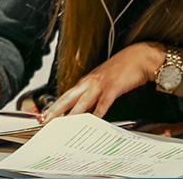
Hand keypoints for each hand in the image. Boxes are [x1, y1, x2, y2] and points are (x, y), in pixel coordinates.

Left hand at [40, 42, 165, 122]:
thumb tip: (87, 110)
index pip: (66, 96)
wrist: (138, 57)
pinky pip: (103, 102)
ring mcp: (100, 84)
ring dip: (71, 115)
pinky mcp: (113, 87)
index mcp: (87, 81)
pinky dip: (97, 113)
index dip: (54, 106)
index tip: (45, 115)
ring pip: (82, 102)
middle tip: (44, 120)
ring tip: (63, 126)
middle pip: (68, 98)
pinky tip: (92, 121)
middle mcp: (90, 82)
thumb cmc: (122, 69)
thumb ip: (95, 95)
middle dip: (55, 110)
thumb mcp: (104, 82)